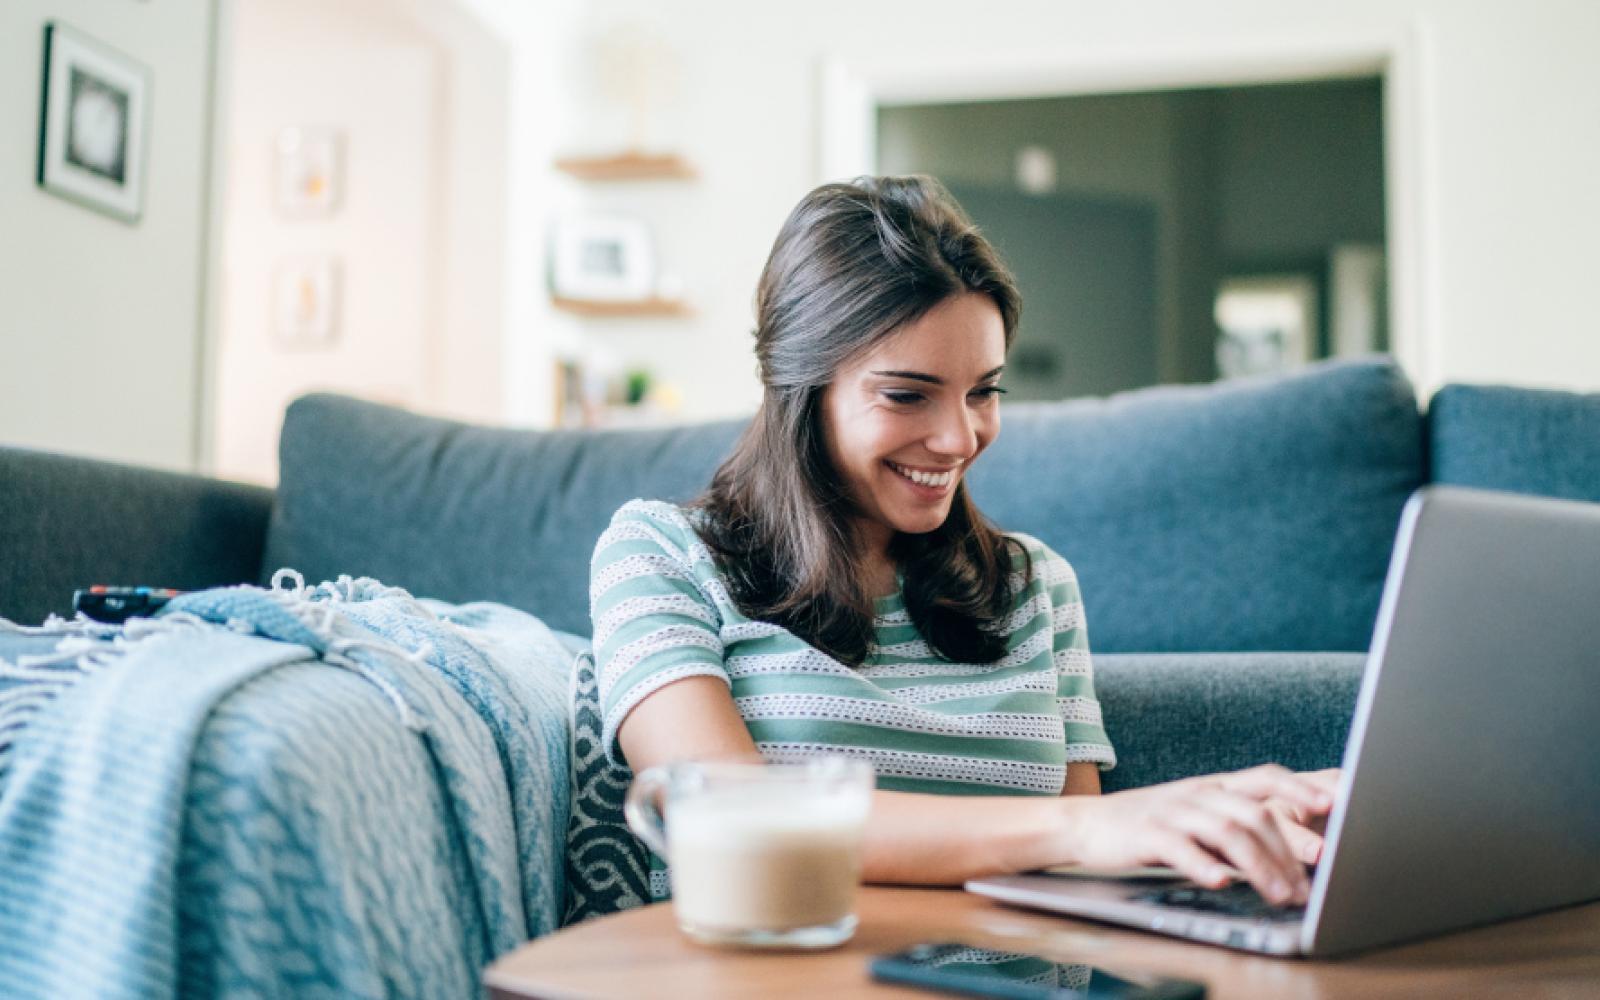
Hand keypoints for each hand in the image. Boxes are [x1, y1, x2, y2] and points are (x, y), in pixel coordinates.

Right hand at [1060, 765, 1335, 904]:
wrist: (1087, 823)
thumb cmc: (1152, 826)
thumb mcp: (1197, 818)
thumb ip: (1238, 829)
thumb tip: (1292, 858)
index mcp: (1214, 786)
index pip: (1266, 777)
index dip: (1300, 787)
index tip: (1333, 805)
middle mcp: (1198, 793)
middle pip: (1254, 813)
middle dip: (1289, 850)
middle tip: (1308, 886)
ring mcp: (1172, 811)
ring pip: (1226, 832)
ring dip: (1259, 866)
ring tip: (1279, 895)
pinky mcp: (1147, 833)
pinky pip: (1181, 847)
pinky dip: (1204, 866)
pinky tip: (1220, 883)